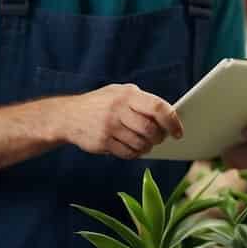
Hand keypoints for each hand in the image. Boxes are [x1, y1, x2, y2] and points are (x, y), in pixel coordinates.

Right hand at [63, 84, 183, 159]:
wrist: (67, 116)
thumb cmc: (101, 104)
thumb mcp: (119, 93)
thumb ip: (141, 102)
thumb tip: (168, 117)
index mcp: (127, 94)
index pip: (157, 107)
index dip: (172, 121)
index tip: (178, 132)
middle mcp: (118, 109)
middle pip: (150, 129)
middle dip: (159, 138)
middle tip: (159, 138)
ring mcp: (109, 126)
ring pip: (140, 144)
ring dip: (147, 147)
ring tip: (145, 144)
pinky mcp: (102, 142)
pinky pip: (127, 153)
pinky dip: (135, 154)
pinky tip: (133, 148)